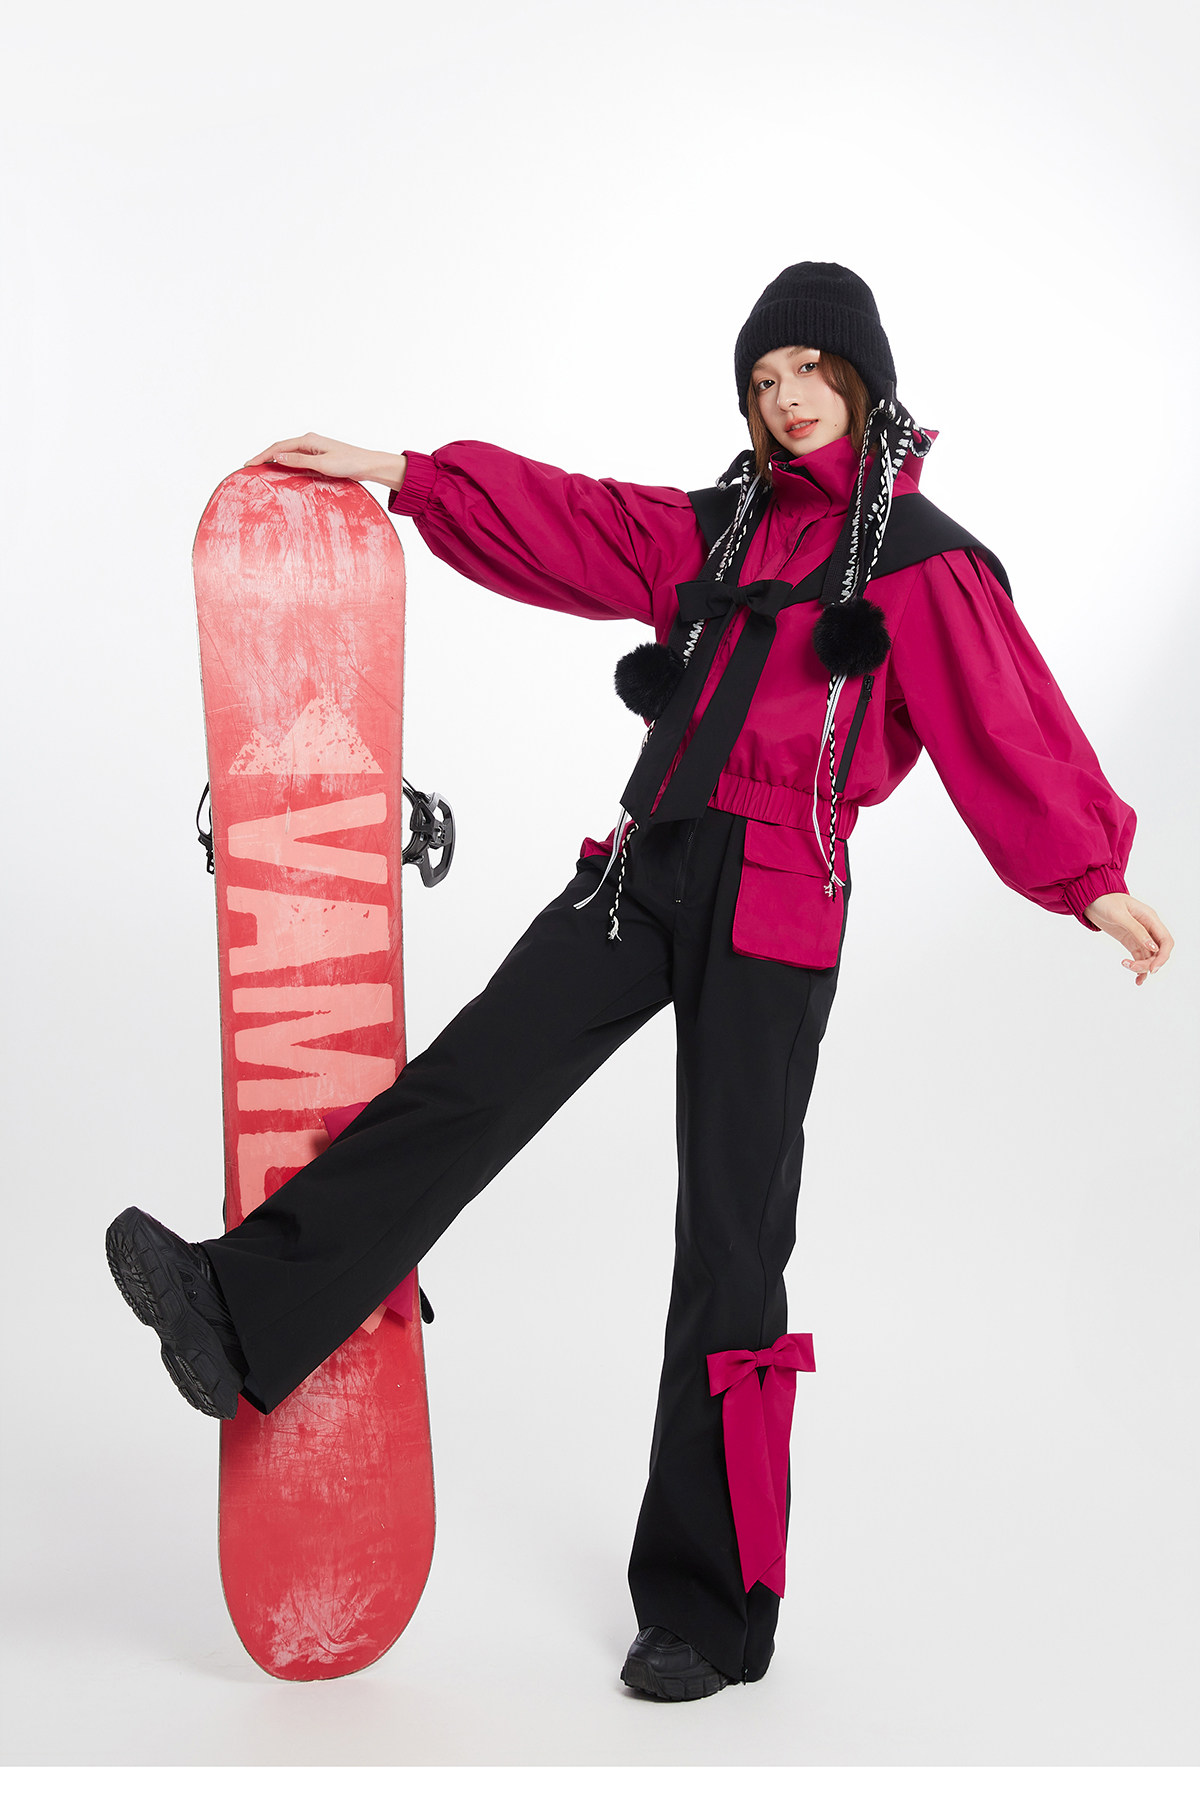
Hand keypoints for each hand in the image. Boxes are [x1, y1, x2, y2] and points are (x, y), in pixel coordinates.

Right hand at [243, 433, 406, 490]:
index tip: (248, 464)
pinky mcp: (319, 457)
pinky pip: (296, 459)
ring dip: (273, 460)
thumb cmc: (349, 463)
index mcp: (308, 440)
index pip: (278, 447)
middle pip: (280, 448)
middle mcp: (309, 442)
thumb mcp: (322, 464)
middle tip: (249, 467)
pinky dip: (285, 463)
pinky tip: (281, 471)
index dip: (262, 455)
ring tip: (260, 469)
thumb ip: (298, 460)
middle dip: (264, 456)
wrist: (368, 465)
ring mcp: (314, 449)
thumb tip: (277, 456)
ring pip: (288, 453)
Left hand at [1083, 892, 1173, 984]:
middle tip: (1133, 968)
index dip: (1163, 956)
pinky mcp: (1130, 941)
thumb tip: (1152, 947)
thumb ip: (1137, 930)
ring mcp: (1140, 935)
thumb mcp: (1120, 915)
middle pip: (1159, 951)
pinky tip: (1137, 979)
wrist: (1091, 899)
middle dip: (1150, 963)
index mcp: (1150, 918)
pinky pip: (1139, 957)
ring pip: (1149, 956)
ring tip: (1127, 967)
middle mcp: (1148, 927)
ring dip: (1142, 967)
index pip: (1166, 940)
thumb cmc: (1106, 901)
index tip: (1152, 968)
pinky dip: (1138, 968)